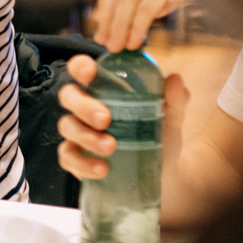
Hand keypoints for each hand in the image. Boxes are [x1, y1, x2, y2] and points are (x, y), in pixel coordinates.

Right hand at [56, 53, 191, 182]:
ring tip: (110, 148)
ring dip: (86, 136)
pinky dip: (82, 163)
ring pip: (67, 126)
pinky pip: (67, 157)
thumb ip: (174, 100)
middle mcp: (86, 108)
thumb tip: (175, 79)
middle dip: (83, 106)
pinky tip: (101, 169)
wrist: (162, 176)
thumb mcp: (171, 119)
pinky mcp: (75, 158)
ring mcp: (78, 133)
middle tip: (105, 119)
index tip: (90, 73)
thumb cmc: (160, 139)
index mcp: (105, 90)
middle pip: (68, 96)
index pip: (83, 70)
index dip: (80, 67)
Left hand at [91, 0, 190, 49]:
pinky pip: (146, 9)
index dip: (103, 13)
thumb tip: (100, 18)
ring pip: (128, 1)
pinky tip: (135, 41)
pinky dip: (137, 28)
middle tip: (109, 45)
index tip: (99, 34)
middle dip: (109, 23)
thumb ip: (126, 0)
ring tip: (119, 47)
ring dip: (120, 28)